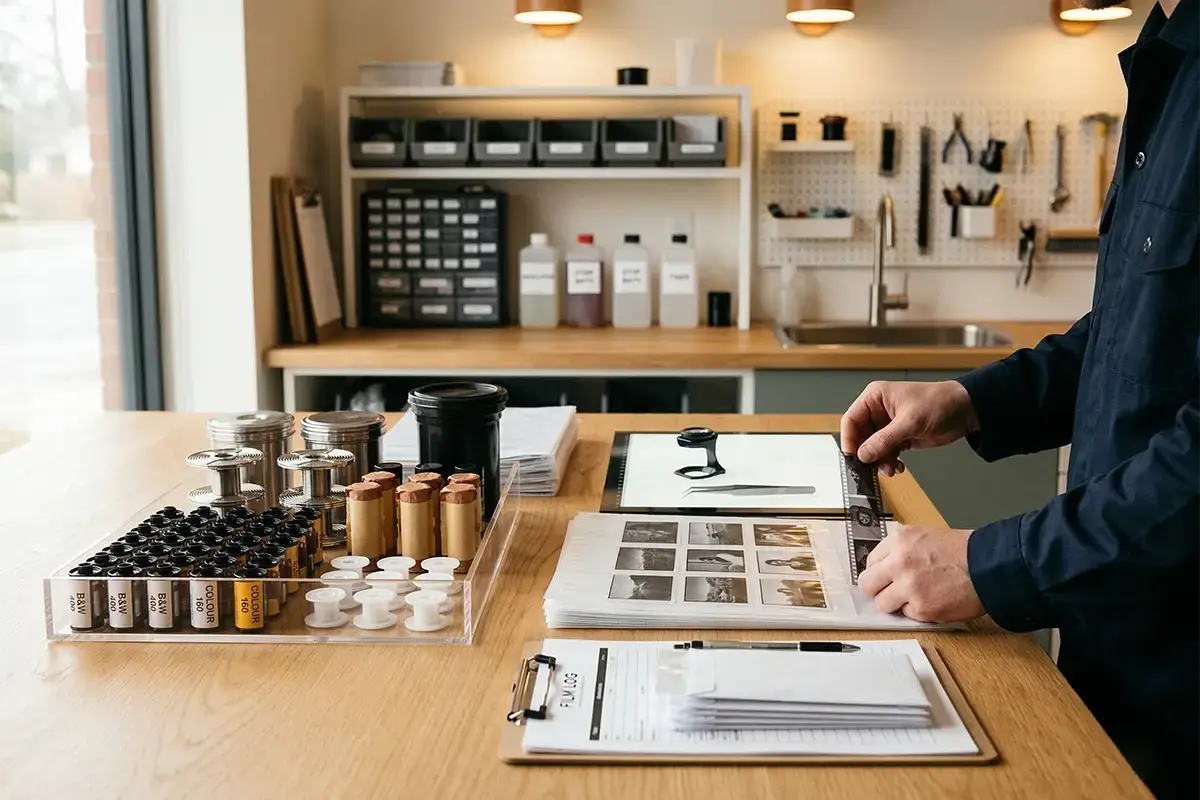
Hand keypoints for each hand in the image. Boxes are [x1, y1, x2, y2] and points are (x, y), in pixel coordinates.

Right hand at [840, 381, 979, 475]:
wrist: (965, 410)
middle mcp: (878, 410)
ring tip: (890, 468)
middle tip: (872, 467)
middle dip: (867, 453)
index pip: (851, 420)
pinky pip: (886, 452)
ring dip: (879, 460)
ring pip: (872, 447)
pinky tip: (897, 466)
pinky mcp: (899, 436)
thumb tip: (863, 454)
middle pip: (860, 436)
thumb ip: (885, 439)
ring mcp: (888, 425)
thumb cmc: (939, 402)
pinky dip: (889, 461)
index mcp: (875, 397)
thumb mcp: (909, 421)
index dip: (849, 439)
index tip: (853, 457)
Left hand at [857, 525, 984, 622]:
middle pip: (868, 585)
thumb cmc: (961, 551)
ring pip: (883, 604)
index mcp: (899, 541)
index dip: (879, 573)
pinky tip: (933, 600)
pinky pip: (907, 615)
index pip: (870, 563)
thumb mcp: (923, 536)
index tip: (885, 578)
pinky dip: (918, 611)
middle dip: (878, 590)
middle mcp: (899, 563)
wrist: (988, 565)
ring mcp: (909, 587)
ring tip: (915, 596)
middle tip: (890, 591)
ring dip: (896, 603)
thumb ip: (899, 549)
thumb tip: (882, 566)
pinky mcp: (922, 608)